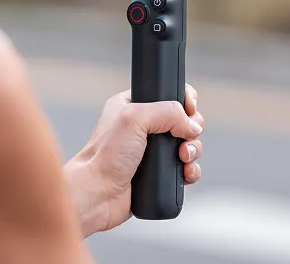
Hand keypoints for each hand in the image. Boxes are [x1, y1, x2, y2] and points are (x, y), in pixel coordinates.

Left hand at [64, 85, 204, 236]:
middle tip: (186, 138)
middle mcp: (142, 128)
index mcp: (132, 106)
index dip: (184, 101)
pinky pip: (184, 169)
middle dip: (192, 129)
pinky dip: (190, 171)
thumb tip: (192, 126)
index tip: (190, 109)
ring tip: (183, 158)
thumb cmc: (105, 157)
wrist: (96, 195)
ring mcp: (150, 152)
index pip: (167, 94)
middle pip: (183, 120)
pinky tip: (185, 174)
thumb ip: (168, 112)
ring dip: (193, 151)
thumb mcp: (134, 118)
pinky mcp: (157, 174)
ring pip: (187, 145)